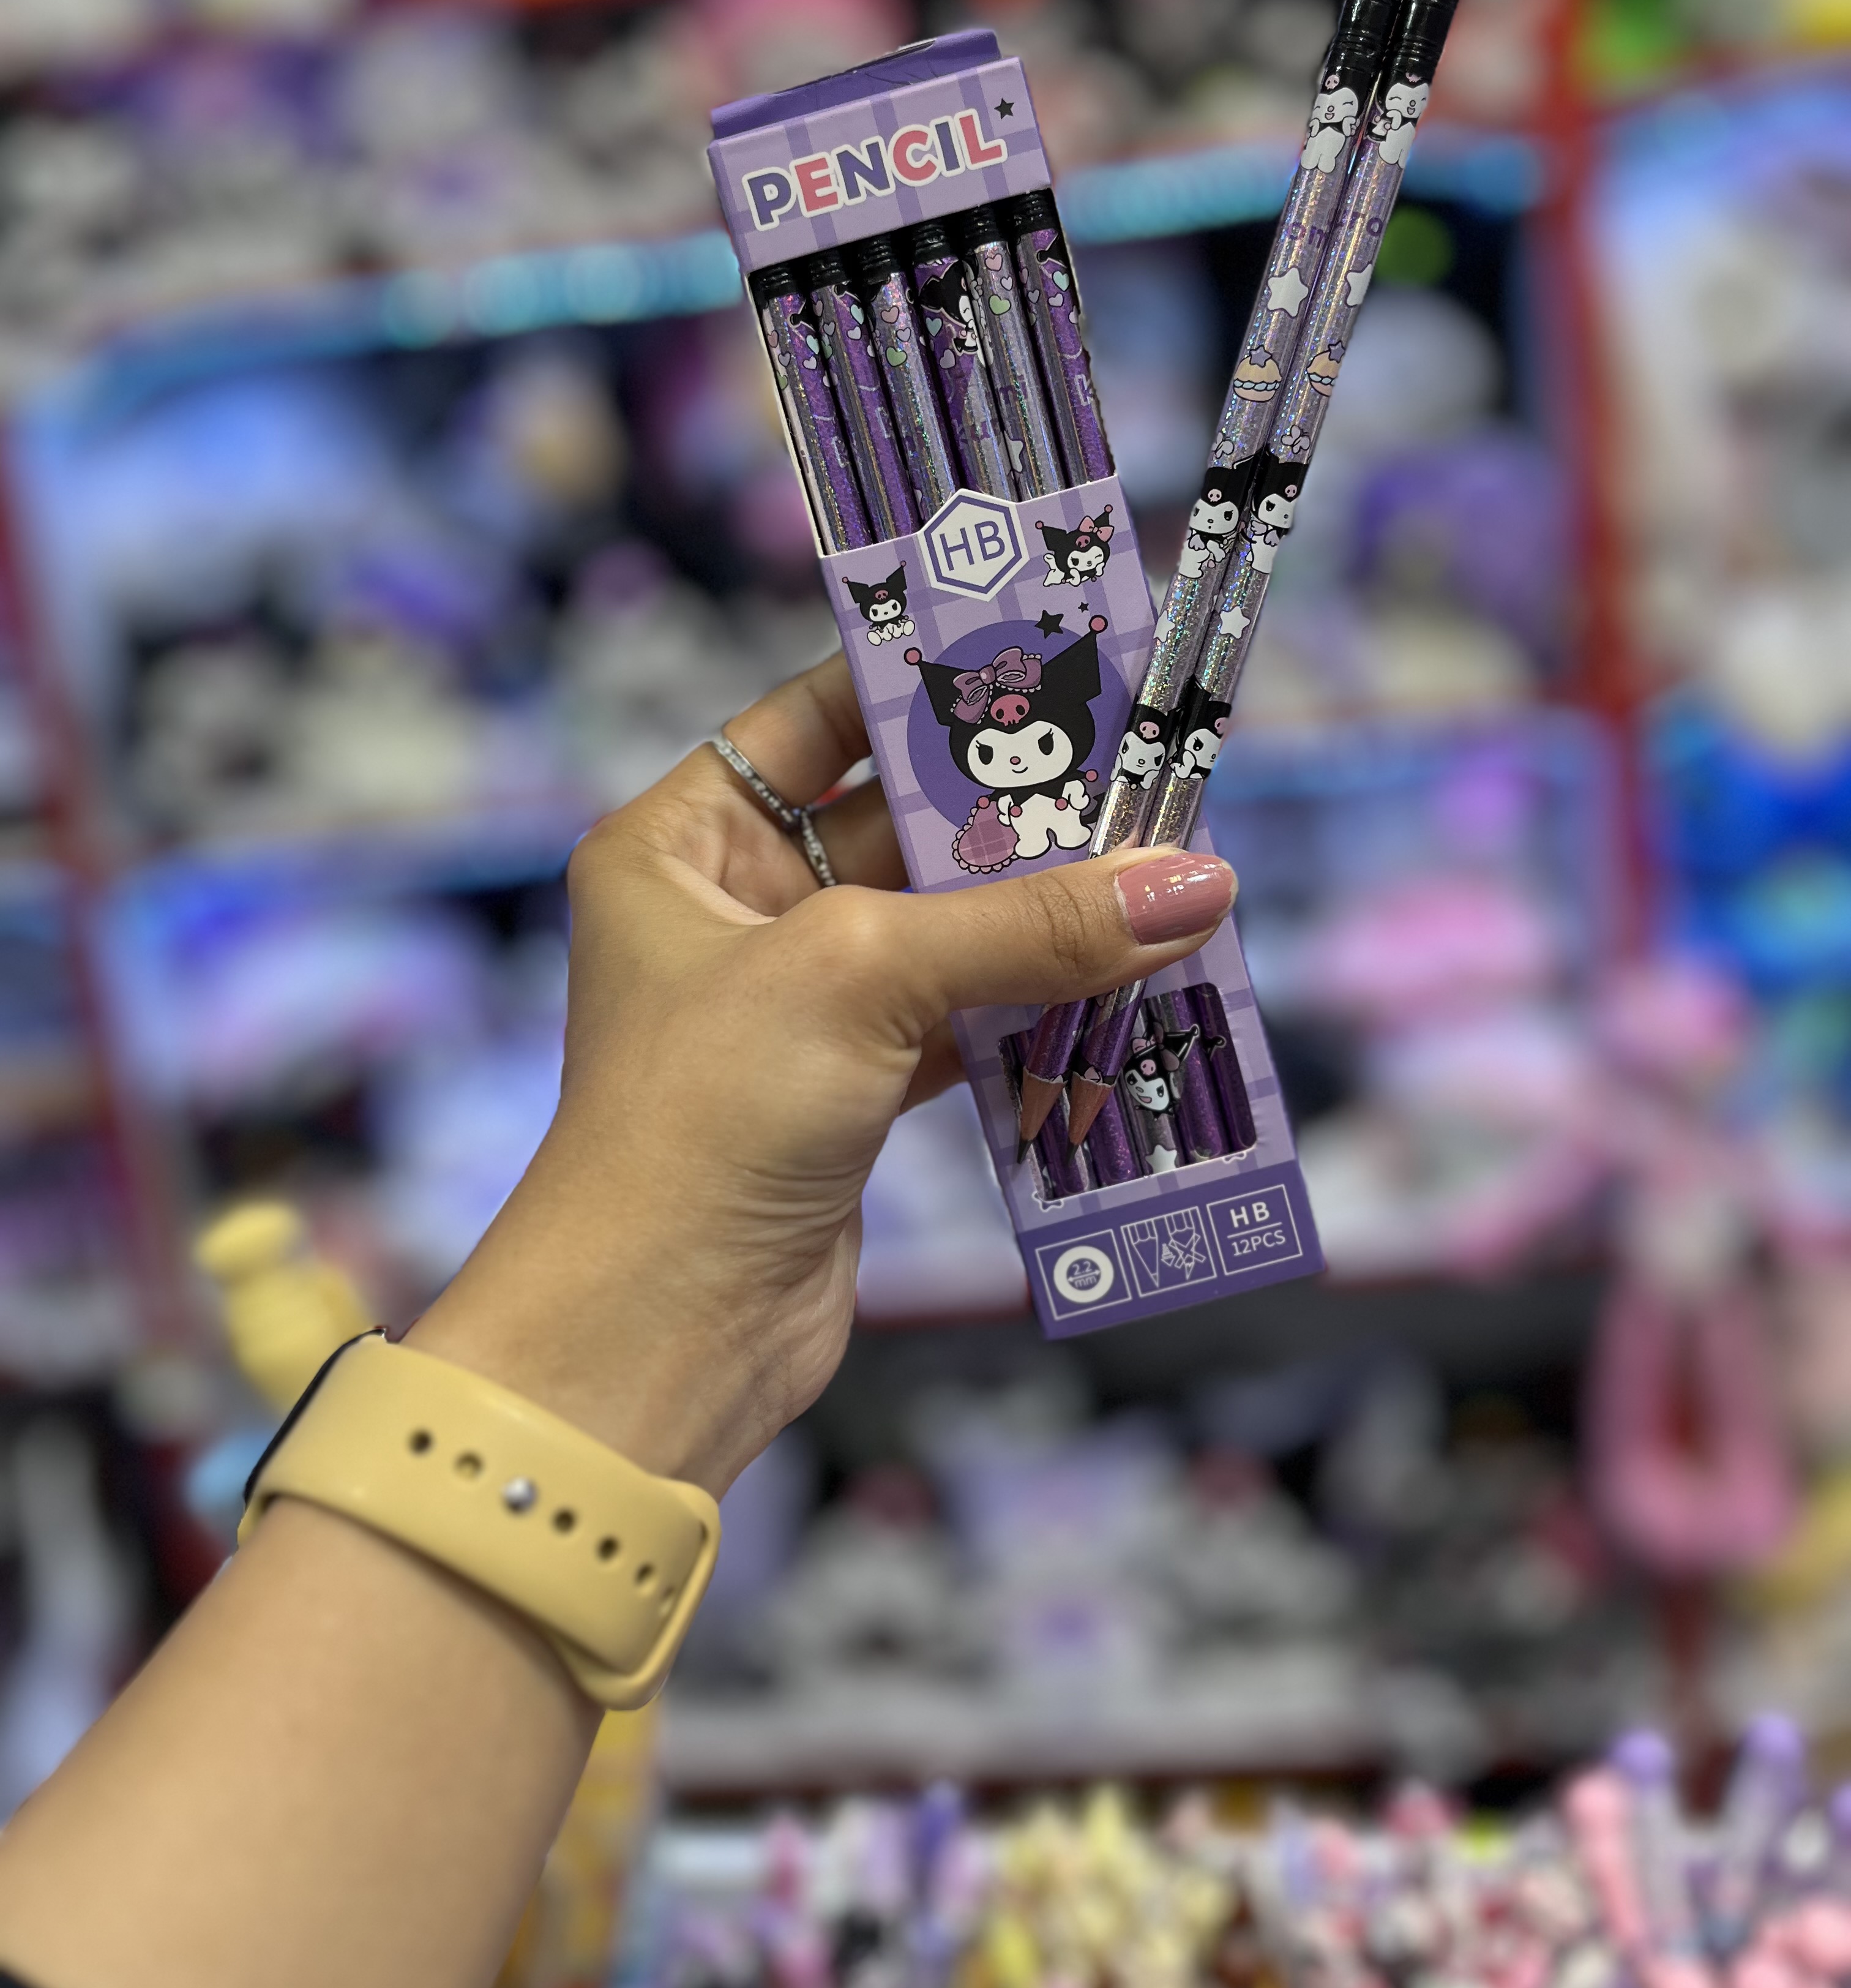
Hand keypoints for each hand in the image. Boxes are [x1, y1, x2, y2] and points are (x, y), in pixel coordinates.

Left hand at [411, 653, 1234, 1495]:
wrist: (656, 1333)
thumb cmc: (704, 1119)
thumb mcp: (863, 978)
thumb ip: (1026, 925)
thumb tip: (1191, 881)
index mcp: (679, 846)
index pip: (811, 720)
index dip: (919, 686)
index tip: (1035, 654)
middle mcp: (731, 913)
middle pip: (897, 824)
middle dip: (1013, 810)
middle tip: (1141, 766)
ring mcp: (794, 1007)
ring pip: (943, 929)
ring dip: (1043, 915)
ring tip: (1161, 872)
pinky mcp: (849, 1092)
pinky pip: (963, 1020)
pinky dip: (1037, 1007)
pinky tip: (1128, 982)